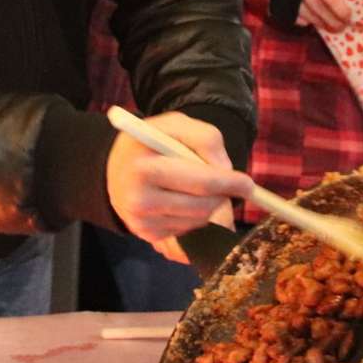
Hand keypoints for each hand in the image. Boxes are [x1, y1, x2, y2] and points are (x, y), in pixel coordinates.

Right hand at [104, 111, 256, 253]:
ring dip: (210, 207)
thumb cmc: (149, 143)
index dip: (229, 183)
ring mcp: (143, 224)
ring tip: (198, 189)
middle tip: (228, 185)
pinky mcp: (149, 238)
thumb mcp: (174, 124)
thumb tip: (225, 170)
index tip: (247, 184)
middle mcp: (139, 201)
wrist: (115, 170)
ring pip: (200, 222)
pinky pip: (190, 232)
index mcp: (143, 169)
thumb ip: (204, 137)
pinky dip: (197, 219)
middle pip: (203, 207)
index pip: (199, 182)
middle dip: (222, 196)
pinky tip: (187, 203)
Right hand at [296, 0, 351, 33]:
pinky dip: (303, 21)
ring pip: (307, 15)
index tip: (349, 16)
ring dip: (319, 22)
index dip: (340, 9)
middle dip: (332, 19)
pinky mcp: (276, 3)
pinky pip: (293, 16)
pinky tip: (310, 22)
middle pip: (319, 8)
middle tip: (342, 27)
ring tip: (329, 26)